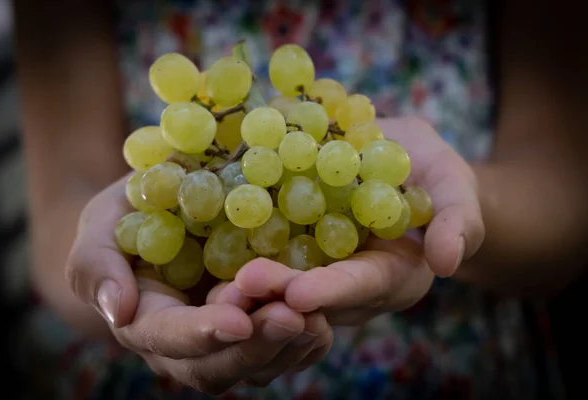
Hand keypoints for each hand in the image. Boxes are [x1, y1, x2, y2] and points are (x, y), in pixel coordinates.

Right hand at [65, 175, 332, 392]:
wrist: (165, 213)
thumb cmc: (127, 217)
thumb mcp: (102, 225)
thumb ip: (97, 266)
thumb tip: (119, 311)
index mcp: (148, 322)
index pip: (172, 339)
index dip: (203, 334)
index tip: (236, 319)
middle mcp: (190, 345)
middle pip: (221, 367)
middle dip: (257, 344)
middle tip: (291, 316)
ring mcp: (229, 340)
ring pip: (260, 366)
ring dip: (289, 345)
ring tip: (316, 314)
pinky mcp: (262, 327)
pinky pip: (289, 350)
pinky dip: (309, 338)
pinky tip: (325, 313)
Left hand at [216, 117, 484, 325]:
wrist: (393, 155)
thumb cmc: (431, 173)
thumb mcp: (454, 187)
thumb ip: (458, 220)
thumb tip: (447, 261)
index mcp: (389, 276)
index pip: (362, 286)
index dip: (334, 290)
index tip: (301, 291)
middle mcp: (345, 281)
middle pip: (311, 295)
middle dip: (276, 294)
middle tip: (239, 288)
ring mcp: (311, 264)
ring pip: (278, 282)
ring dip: (246, 287)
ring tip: (213, 285)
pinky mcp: (285, 240)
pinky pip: (258, 249)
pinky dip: (232, 251)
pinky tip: (200, 245)